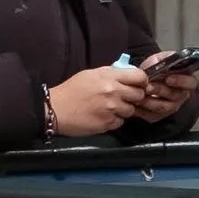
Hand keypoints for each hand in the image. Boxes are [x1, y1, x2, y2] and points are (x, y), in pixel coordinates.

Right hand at [44, 63, 163, 137]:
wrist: (56, 109)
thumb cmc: (71, 90)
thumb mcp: (91, 74)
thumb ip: (110, 74)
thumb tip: (126, 75)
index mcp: (109, 76)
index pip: (139, 76)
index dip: (142, 81)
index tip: (139, 85)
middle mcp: (113, 92)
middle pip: (139, 95)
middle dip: (134, 97)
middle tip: (125, 98)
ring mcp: (112, 109)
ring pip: (131, 110)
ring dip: (124, 110)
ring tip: (110, 108)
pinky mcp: (108, 124)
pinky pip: (120, 122)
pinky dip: (114, 120)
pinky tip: (103, 116)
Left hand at [139, 55, 198, 120]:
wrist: (146, 81)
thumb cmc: (156, 70)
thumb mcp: (158, 60)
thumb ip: (160, 59)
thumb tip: (159, 61)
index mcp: (185, 80)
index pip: (190, 82)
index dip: (180, 81)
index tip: (168, 78)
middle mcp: (180, 95)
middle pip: (174, 95)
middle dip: (160, 90)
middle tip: (149, 86)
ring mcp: (170, 107)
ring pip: (163, 107)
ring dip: (150, 101)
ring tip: (140, 94)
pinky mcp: (158, 115)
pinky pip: (151, 115)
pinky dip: (142, 110)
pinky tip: (135, 103)